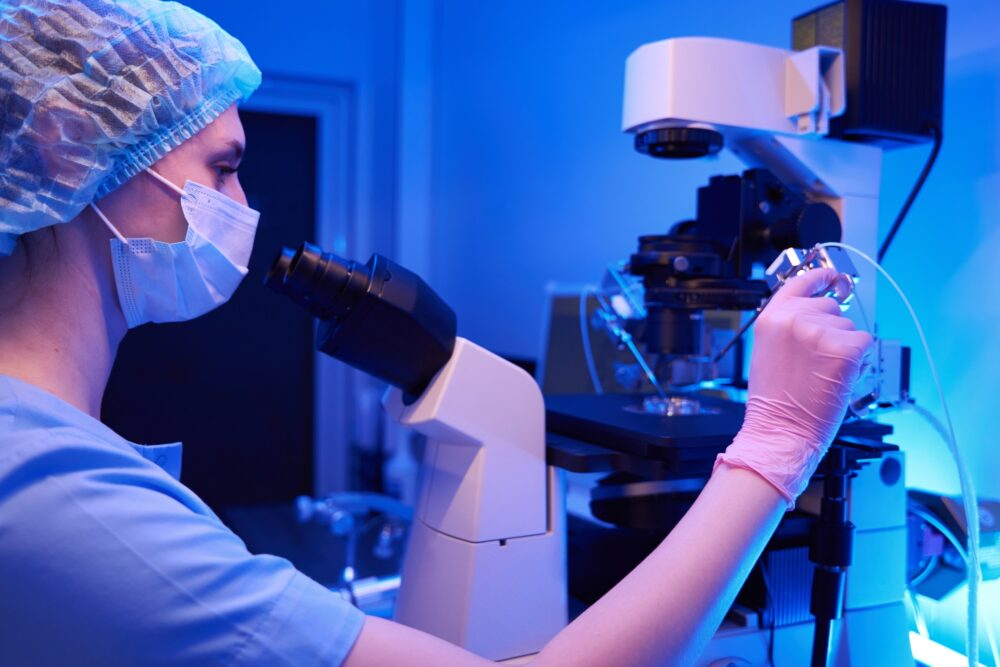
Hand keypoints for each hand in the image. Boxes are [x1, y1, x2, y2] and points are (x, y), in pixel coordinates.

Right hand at [715, 268, 873, 506]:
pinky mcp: (846, 349)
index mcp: (772, 318)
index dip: (820, 277)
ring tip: (822, 373)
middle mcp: (795, 319)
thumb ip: (788, 327)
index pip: (800, 283)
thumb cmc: (774, 401)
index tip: (831, 276)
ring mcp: (821, 332)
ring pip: (849, 327)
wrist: (780, 430)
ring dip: (843, 348)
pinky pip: (864, 344)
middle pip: (830, 306)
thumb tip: (817, 313)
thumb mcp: (769, 352)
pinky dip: (858, 362)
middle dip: (831, 328)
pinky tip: (838, 376)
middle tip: (818, 359)